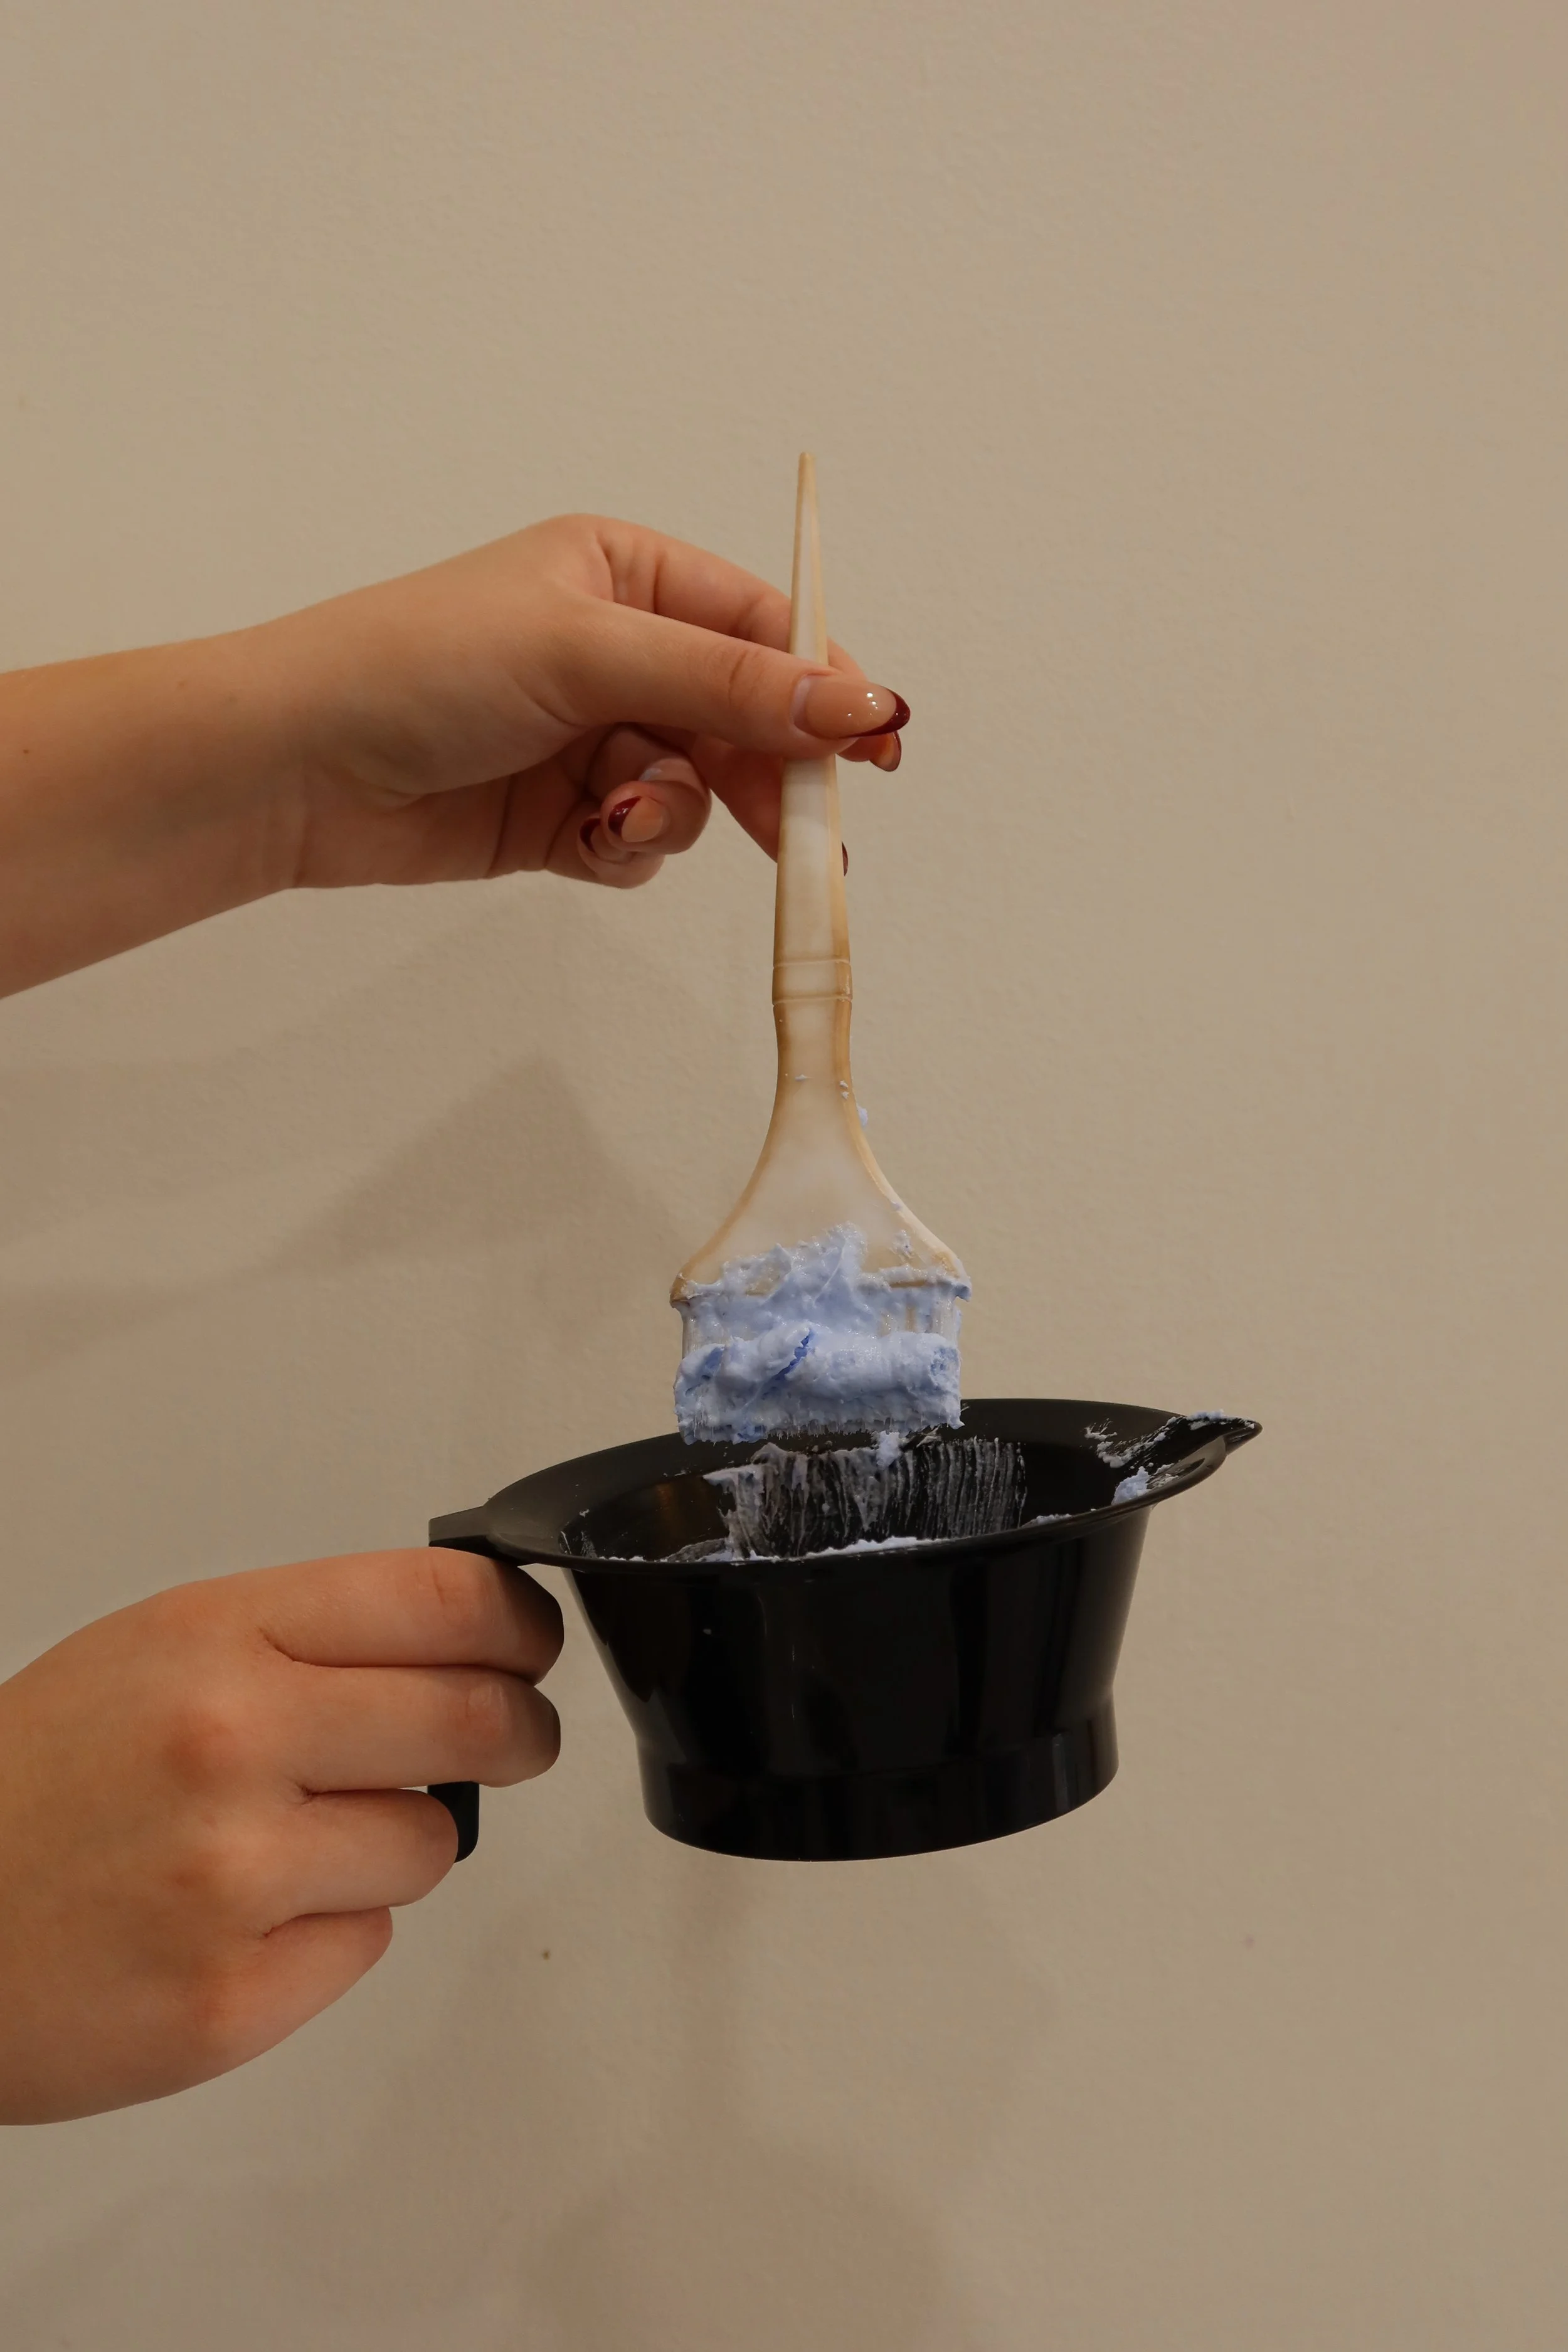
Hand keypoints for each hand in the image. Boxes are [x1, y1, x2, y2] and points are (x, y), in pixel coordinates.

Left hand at [0, 514, 909, 993]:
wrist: (297, 767)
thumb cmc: (420, 666)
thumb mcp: (590, 652)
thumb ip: (731, 686)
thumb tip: (860, 703)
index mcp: (622, 573)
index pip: (759, 627)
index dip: (823, 686)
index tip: (876, 745)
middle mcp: (614, 649)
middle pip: (744, 718)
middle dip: (766, 772)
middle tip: (813, 834)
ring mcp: (590, 736)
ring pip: (699, 789)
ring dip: (675, 813)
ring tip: (619, 818)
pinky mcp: (563, 815)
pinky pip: (643, 840)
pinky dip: (627, 848)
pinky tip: (585, 840)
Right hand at [0, 1548, 561, 2122]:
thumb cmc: (32, 1784)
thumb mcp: (159, 1650)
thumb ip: (306, 1642)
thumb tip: (460, 1644)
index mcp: (219, 1637)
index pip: (441, 1601)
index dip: (517, 1624)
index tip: (531, 1645)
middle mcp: (234, 1742)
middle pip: (476, 1716)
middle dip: (516, 1730)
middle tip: (513, 1739)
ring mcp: (236, 1876)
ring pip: (431, 1842)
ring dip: (394, 1843)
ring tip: (290, 1846)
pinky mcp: (233, 1999)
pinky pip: (367, 1945)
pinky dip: (329, 1933)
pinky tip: (243, 1921)